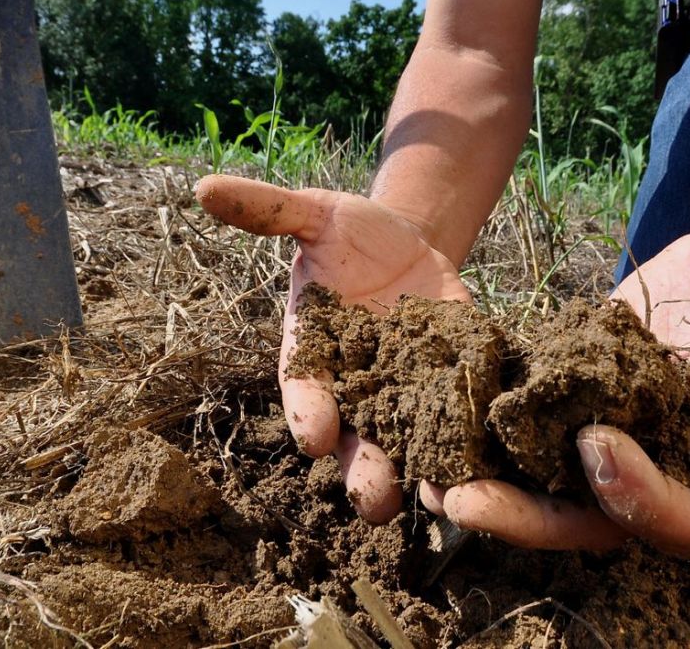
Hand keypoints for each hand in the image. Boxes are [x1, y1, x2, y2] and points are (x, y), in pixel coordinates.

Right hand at [195, 174, 469, 521]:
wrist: (409, 242)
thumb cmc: (350, 233)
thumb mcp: (316, 215)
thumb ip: (269, 211)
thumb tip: (204, 187)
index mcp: (314, 355)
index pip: (304, 392)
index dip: (308, 412)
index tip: (313, 434)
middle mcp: (355, 388)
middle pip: (354, 444)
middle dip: (363, 472)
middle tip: (372, 498)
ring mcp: (403, 395)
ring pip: (405, 451)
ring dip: (416, 479)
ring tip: (431, 501)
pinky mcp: (450, 390)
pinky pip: (456, 428)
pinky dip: (468, 449)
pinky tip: (484, 468)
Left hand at [442, 217, 689, 556]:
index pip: (682, 523)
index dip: (637, 501)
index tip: (597, 443)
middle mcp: (667, 461)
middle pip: (593, 520)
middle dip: (530, 517)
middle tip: (460, 503)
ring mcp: (618, 426)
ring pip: (544, 477)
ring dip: (486, 479)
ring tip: (419, 469)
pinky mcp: (576, 382)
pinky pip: (523, 413)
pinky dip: (478, 414)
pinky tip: (425, 398)